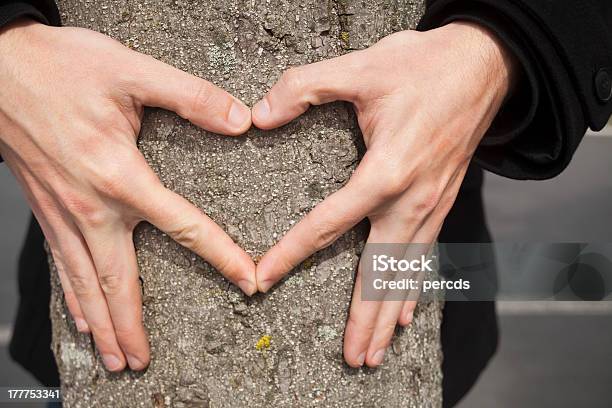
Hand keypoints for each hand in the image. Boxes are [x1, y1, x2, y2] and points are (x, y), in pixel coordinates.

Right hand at [0, 19, 255, 371]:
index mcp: (119, 174)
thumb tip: (238, 118)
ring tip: (113, 358)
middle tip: (143, 361)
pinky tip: (79, 316)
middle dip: (132, 326)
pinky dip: (71, 297)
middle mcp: (89, 205)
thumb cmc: (58, 66)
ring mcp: (61, 212)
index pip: (184, 226)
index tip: (245, 282)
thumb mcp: (132, 71)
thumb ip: (190, 96)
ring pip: (83, 282)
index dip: (221, 257)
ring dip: (100, 324)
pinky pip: (59, 264)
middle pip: (119, 280)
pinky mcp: (43, 208)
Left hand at [252, 22, 516, 366]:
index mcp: (385, 171)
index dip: (291, 253)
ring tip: (377, 352)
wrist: (484, 64)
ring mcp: (432, 205)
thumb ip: (304, 87)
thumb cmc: (426, 66)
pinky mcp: (442, 201)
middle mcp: (411, 199)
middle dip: (365, 319)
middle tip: (354, 358)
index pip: (328, 223)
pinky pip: (427, 256)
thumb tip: (260, 114)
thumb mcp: (360, 67)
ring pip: (406, 273)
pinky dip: (415, 288)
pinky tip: (410, 314)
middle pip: (380, 272)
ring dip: (391, 315)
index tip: (264, 279)